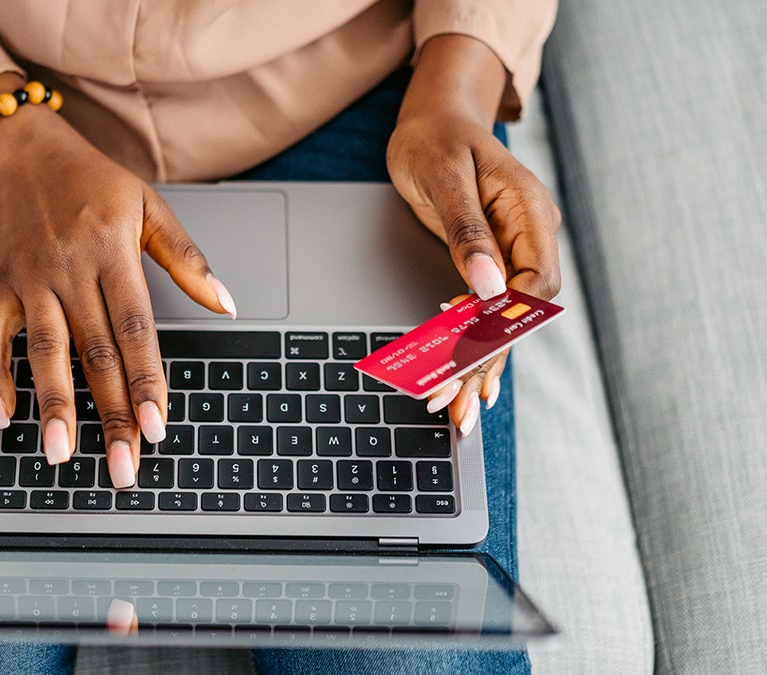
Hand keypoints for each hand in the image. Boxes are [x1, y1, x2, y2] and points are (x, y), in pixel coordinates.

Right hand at [0, 75, 234, 487]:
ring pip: (43, 352)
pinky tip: (3, 416)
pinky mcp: (0, 287)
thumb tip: (227, 304)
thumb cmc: (90, 181)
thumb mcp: (150, 205)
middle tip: (123, 465)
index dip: (147, 381)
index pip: (135, 329)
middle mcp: (69, 271)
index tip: (158, 426)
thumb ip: (187, 258)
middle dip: (110, 414)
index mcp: (112, 252)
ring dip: (53, 406)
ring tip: (61, 455)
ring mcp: (31, 281)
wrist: (23, 153)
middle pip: (94, 353)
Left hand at [387, 36, 561, 432]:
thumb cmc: (435, 137)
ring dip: (480, 363)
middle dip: (489, 358)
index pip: (534, 282)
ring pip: (505, 319)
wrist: (432, 118)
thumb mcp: (443, 178)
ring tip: (456, 408)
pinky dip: (474, 347)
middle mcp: (530, 236)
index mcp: (530, 212)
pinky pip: (488, 311)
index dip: (505, 321)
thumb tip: (487, 285)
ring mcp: (513, 250)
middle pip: (521, 312)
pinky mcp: (490, 260)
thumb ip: (467, 230)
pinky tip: (469, 383)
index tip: (470, 351)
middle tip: (456, 401)